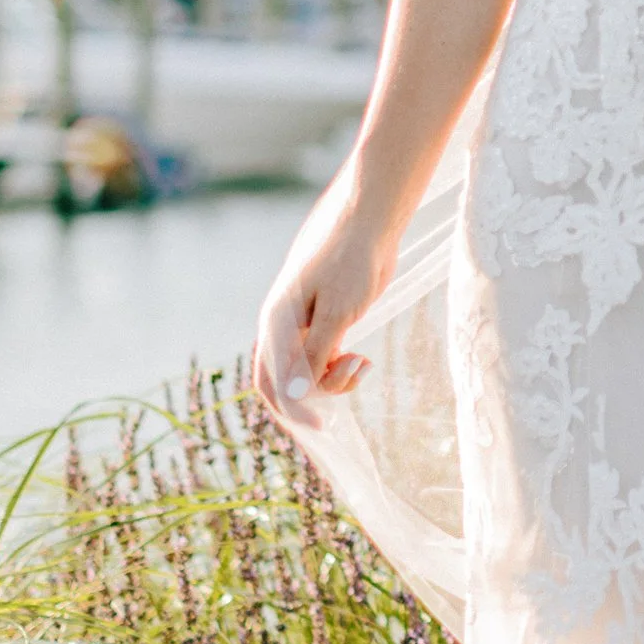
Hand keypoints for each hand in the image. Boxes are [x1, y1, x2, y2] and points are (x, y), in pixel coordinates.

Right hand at [252, 188, 397, 426]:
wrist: (369, 219)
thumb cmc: (353, 261)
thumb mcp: (338, 312)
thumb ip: (315, 355)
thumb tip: (294, 397)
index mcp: (276, 323)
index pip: (274, 382)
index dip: (294, 409)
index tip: (324, 424)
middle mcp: (281, 326)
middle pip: (283, 382)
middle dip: (313, 395)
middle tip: (351, 378)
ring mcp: (299, 323)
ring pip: (305, 371)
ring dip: (332, 378)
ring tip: (362, 363)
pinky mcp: (321, 319)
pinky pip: (320, 357)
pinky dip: (339, 365)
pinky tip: (361, 360)